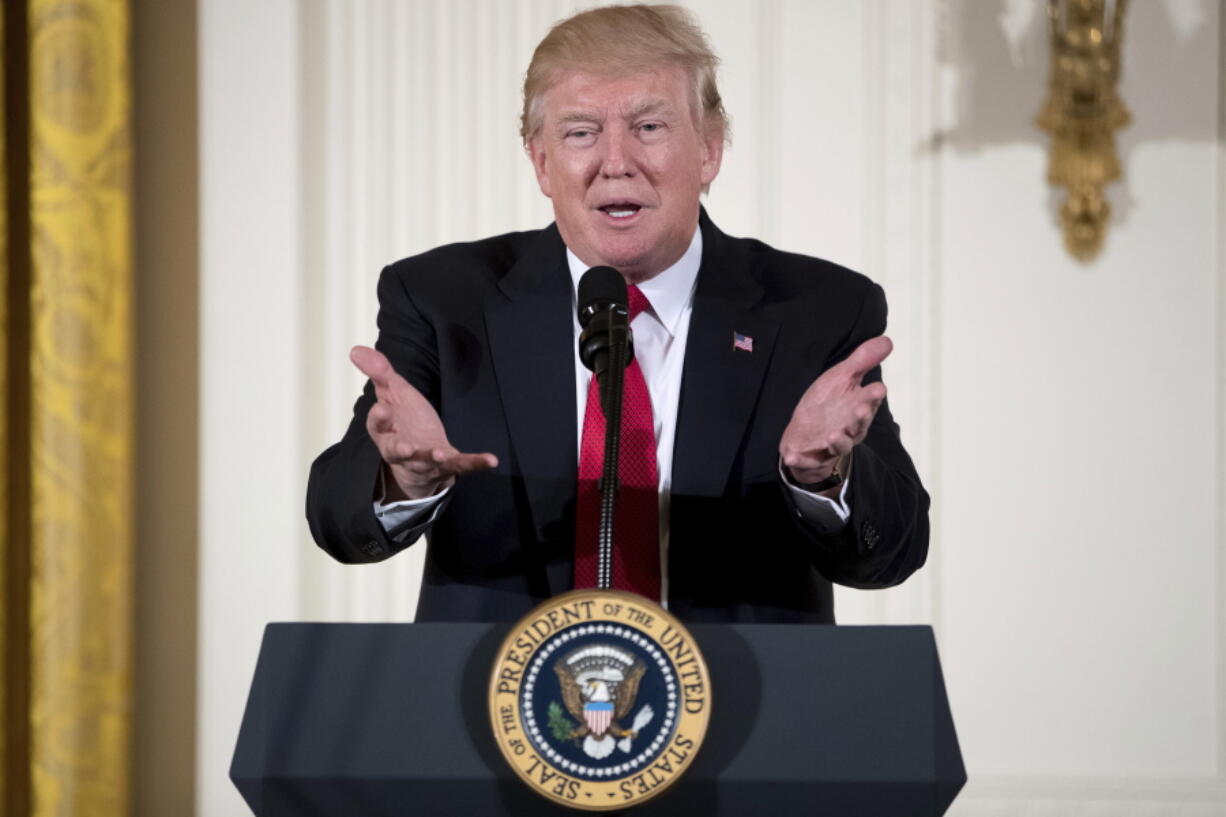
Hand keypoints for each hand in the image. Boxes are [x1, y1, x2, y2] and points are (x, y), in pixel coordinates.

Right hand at [350, 345, 497, 499]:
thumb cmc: (403, 419)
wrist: (418, 451)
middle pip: (396, 452)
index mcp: (385, 431)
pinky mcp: (448, 465)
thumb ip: (379, 372)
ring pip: (427, 461)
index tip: (382, 409)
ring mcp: (425, 459)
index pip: (377, 426)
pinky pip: (462, 465)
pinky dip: (476, 463)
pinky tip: (491, 460)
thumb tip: (355, 349)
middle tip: (404, 448)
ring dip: (433, 458)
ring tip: (441, 454)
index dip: (379, 418)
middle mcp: (402, 450)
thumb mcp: (392, 393)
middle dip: (400, 450)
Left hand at [779, 336, 891, 484]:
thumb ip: (862, 361)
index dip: (874, 394)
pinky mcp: (813, 456)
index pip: (871, 399)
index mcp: (859, 405)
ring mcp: (832, 443)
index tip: (877, 388)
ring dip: (838, 441)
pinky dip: (799, 459)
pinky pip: (807, 460)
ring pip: (840, 445)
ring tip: (832, 436)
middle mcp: (850, 427)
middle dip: (860, 418)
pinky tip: (790, 456)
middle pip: (859, 424)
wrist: (808, 433)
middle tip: (861, 409)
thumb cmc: (829, 403)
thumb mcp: (842, 377)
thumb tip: (888, 340)